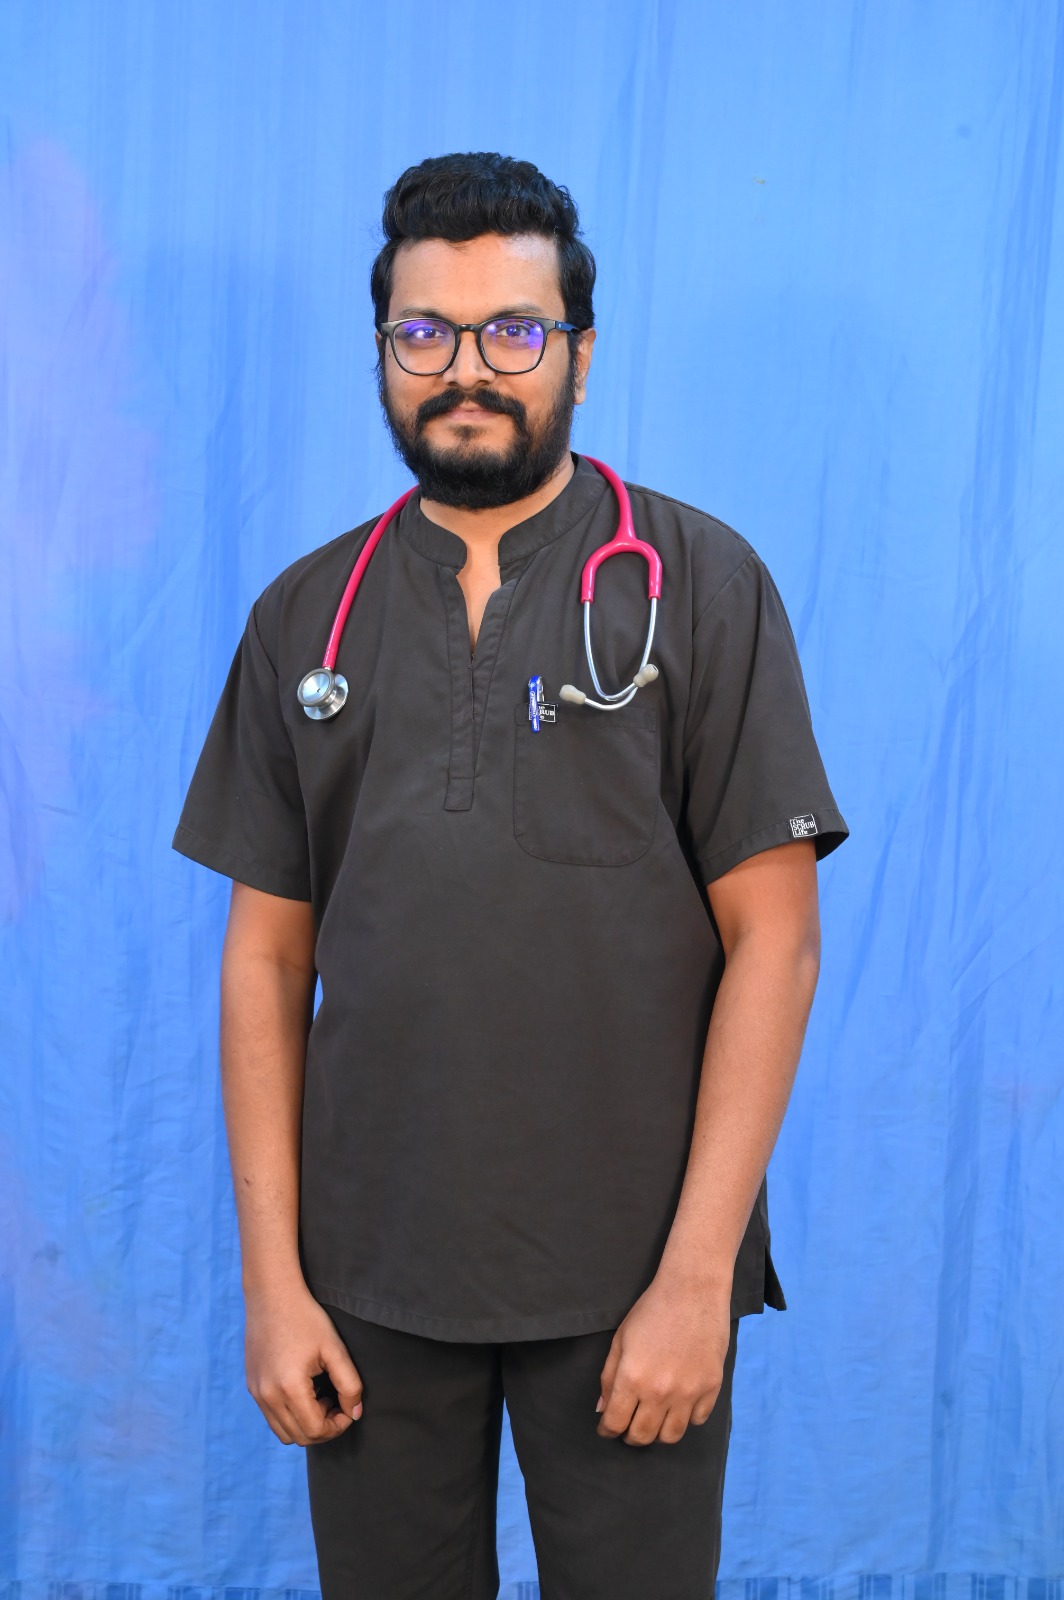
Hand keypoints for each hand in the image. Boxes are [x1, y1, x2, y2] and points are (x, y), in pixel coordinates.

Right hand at [244, 1278, 362, 1445]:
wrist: (272, 1295)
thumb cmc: (306, 1319)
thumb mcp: (334, 1349)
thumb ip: (350, 1384)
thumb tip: (355, 1414)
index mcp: (289, 1388)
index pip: (316, 1430)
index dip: (338, 1426)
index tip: (348, 1408)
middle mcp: (267, 1396)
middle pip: (300, 1438)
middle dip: (324, 1428)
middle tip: (337, 1402)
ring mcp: (257, 1393)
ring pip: (284, 1432)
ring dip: (306, 1425)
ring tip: (321, 1397)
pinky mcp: (252, 1387)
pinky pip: (272, 1417)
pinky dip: (291, 1415)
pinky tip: (305, 1390)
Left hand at [595, 1272, 731, 1445]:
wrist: (693, 1290)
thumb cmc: (652, 1310)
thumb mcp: (621, 1339)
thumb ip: (608, 1377)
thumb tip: (602, 1409)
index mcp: (632, 1378)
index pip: (614, 1423)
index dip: (607, 1430)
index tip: (606, 1428)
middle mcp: (659, 1392)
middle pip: (642, 1436)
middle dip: (630, 1436)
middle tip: (628, 1427)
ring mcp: (688, 1393)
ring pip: (670, 1436)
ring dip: (657, 1433)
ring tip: (653, 1420)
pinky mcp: (711, 1388)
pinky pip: (696, 1420)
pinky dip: (685, 1418)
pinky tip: (678, 1405)